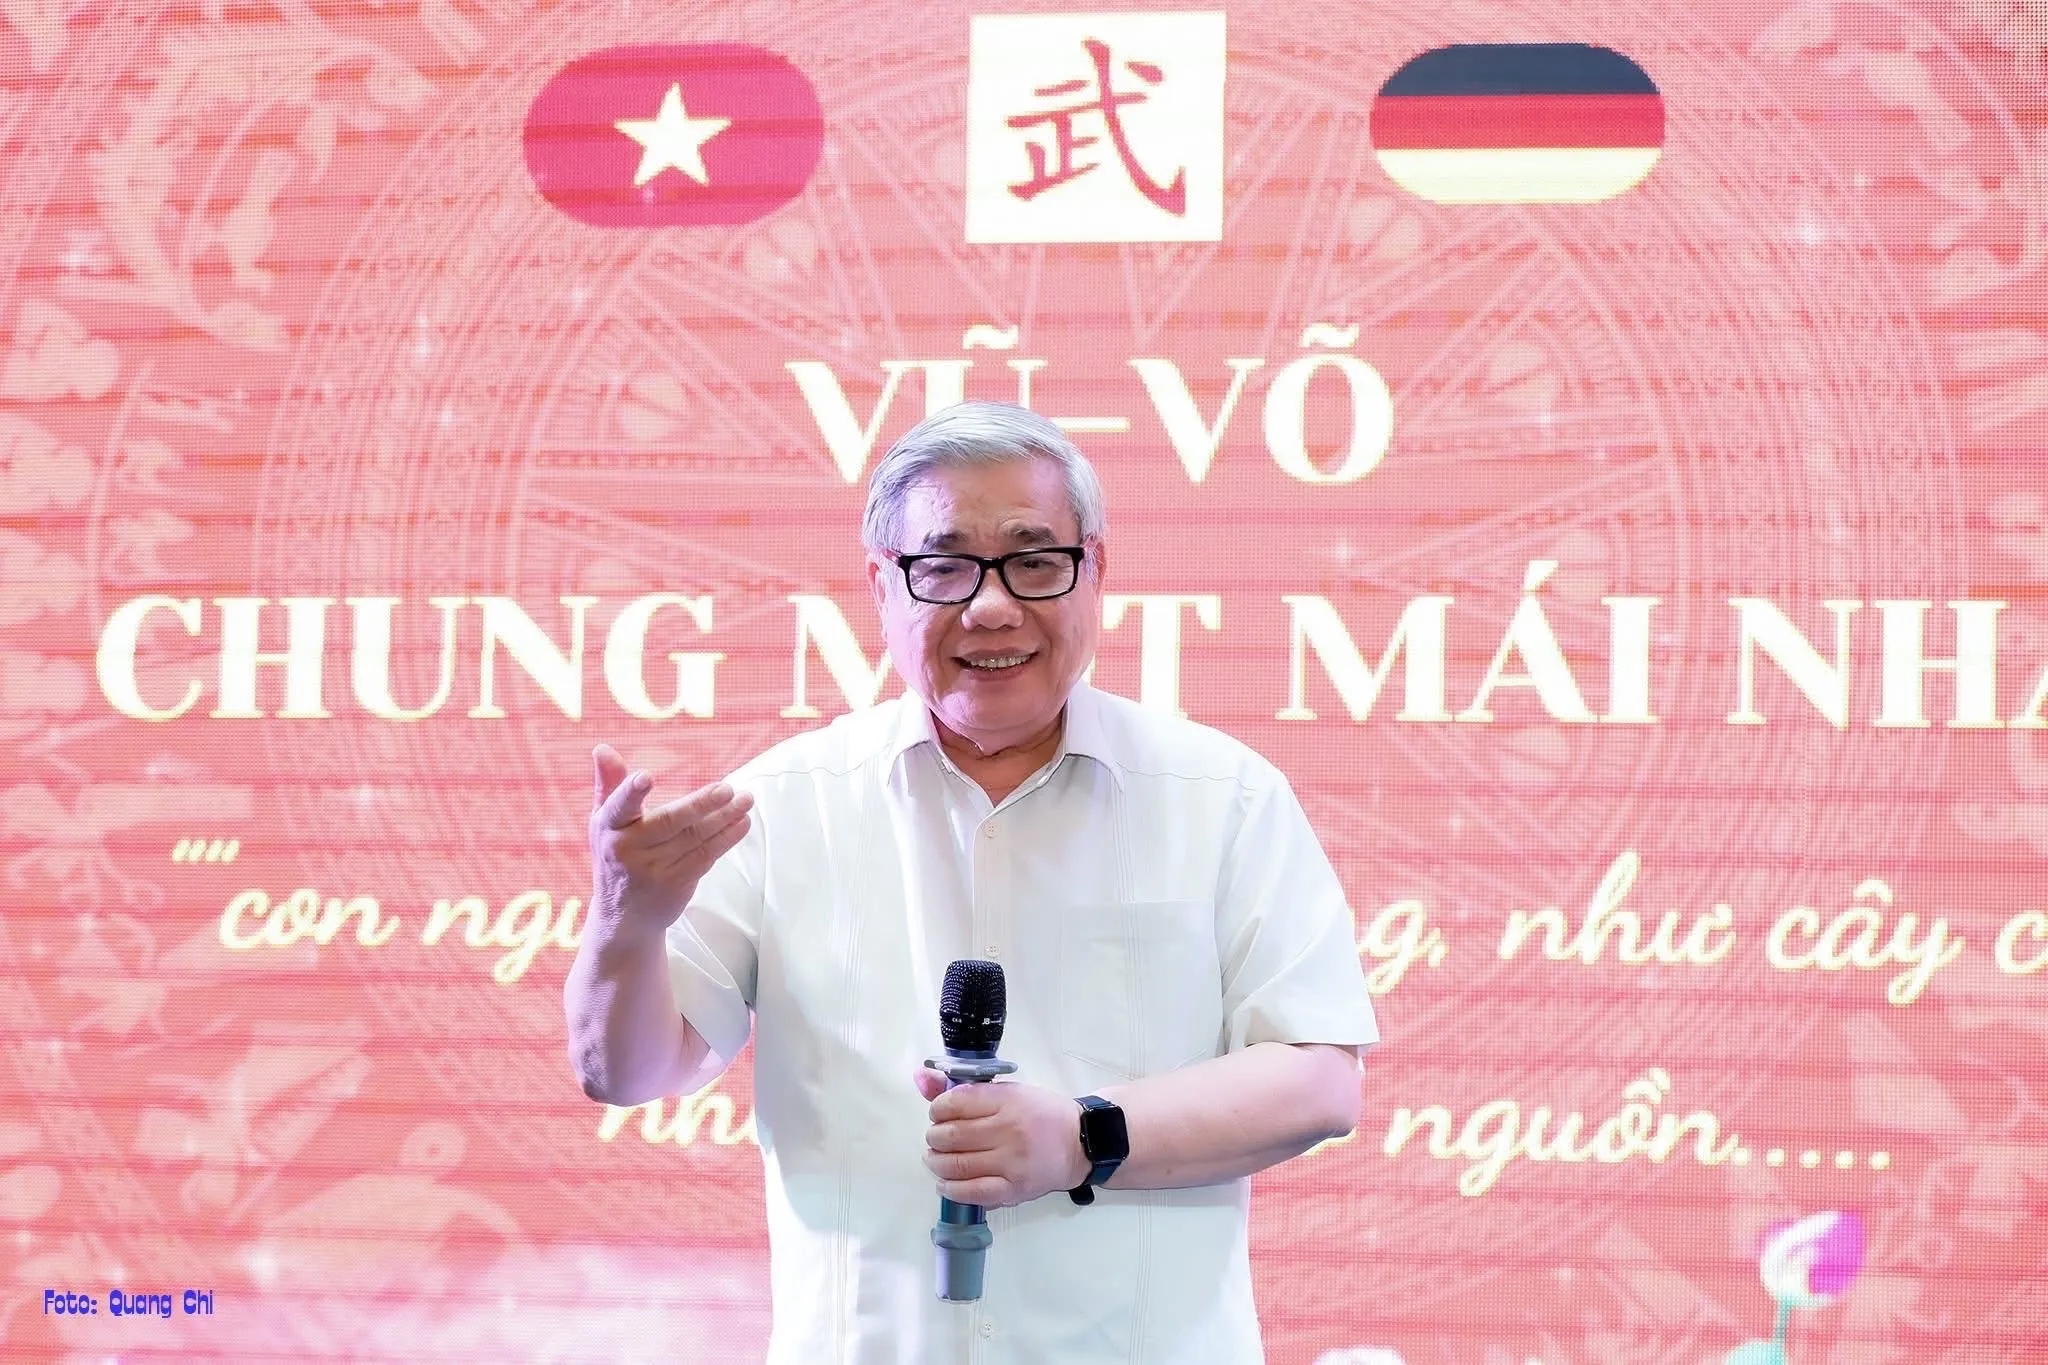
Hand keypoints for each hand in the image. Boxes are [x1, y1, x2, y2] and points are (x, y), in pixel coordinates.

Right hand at [588, 743, 753, 933]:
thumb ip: (609, 784)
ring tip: (746, 800)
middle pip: (670, 822)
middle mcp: (628, 849)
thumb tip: (602, 748)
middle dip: (700, 804)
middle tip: (727, 789)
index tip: (645, 777)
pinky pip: (705, 857)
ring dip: (724, 818)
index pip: (619, 806)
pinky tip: (742, 822)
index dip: (632, 792)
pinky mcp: (675, 883)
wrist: (623, 916)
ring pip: (694, 838)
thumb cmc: (615, 855)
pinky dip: (726, 839)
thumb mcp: (603, 820)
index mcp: (608, 826)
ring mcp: (653, 869)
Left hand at [914, 1068, 1089, 1208]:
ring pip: (957, 1165)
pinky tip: (945, 1183)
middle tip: (936, 1138)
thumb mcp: (1009, 1091)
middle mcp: (1009, 1130)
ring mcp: (1012, 1162)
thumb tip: (920, 1077)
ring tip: (936, 1158)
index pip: (956, 1102)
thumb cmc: (1042, 1114)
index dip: (937, 1109)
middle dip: (934, 1137)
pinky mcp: (1015, 1189)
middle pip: (952, 1135)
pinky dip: (951, 1189)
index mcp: (1008, 1099)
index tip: (938, 1113)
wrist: (1080, 1143)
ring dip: (937, 1163)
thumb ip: (964, 1088)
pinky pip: (973, 1193)